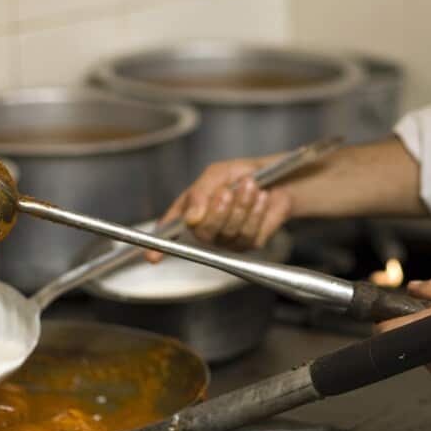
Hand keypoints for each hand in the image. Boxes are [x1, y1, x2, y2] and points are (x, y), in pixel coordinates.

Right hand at [147, 157, 292, 258]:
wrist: (278, 178)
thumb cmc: (243, 173)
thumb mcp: (218, 173)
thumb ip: (201, 192)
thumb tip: (191, 218)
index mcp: (191, 209)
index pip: (170, 230)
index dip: (159, 246)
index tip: (152, 256)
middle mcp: (206, 227)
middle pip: (203, 232)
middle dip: (218, 211)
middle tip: (229, 191)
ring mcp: (227, 238)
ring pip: (228, 232)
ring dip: (242, 206)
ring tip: (251, 185)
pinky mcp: (248, 243)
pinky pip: (248, 234)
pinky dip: (257, 212)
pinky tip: (262, 199)